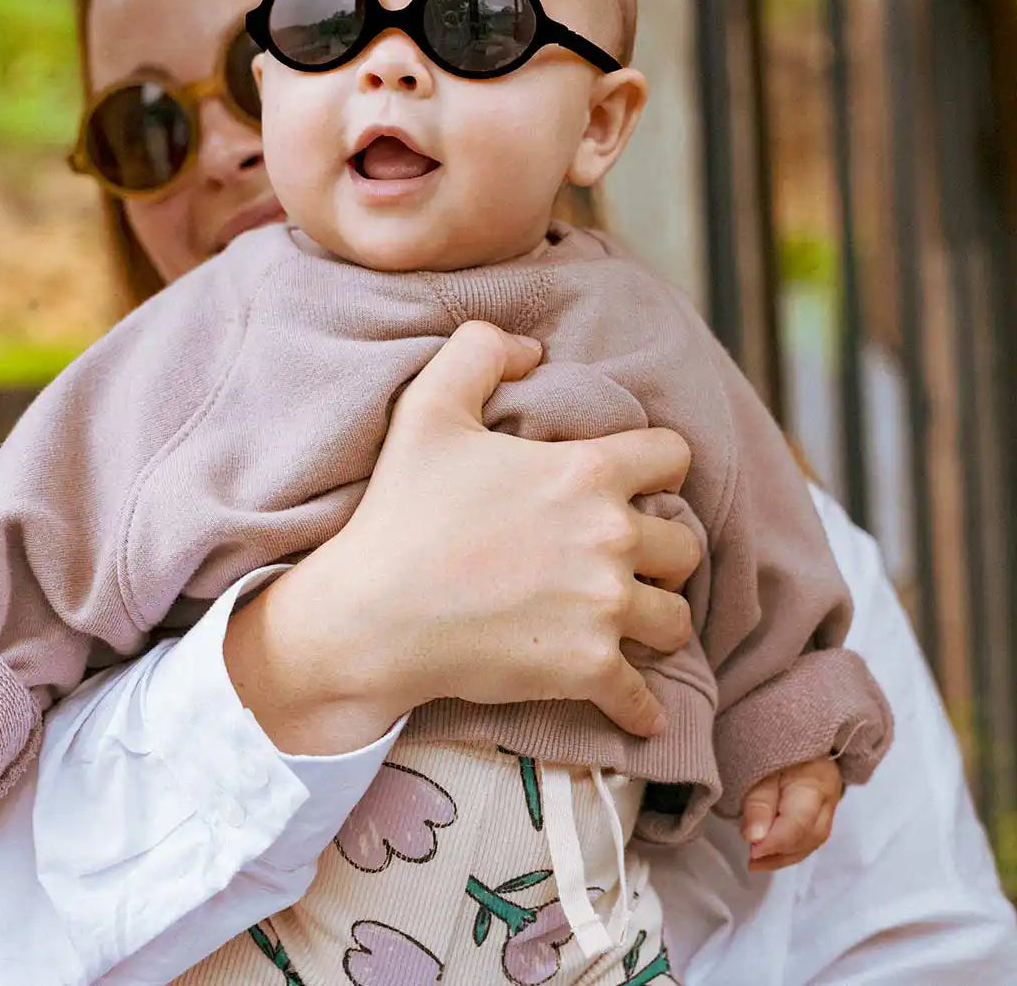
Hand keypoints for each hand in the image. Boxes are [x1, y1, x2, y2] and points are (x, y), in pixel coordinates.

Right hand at [226, 321, 699, 753]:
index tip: (641, 484)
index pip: (673, 457)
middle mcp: (609, 538)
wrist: (371, 613)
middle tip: (629, 560)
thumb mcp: (428, 408)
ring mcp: (603, 608)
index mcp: (586, 472)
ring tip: (629, 622)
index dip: (658, 467)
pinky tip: (638, 709)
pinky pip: (643, 697)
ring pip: (675, 620)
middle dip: (661, 553)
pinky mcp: (587, 669)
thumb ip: (479, 353)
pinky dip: (642, 707)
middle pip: (685, 547)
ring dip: (655, 621)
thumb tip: (529, 348)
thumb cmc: (401, 510)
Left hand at [741, 756, 842, 870]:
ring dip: (784, 855)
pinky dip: (791, 848)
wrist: (803, 730)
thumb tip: (754, 839)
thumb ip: (758, 802)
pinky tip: (772, 852)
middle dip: (778, 854)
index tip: (750, 850)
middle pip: (807, 838)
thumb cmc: (777, 747)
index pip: (798, 824)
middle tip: (751, 861)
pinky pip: (811, 837)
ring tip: (758, 862)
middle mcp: (829, 802)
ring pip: (811, 842)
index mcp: (815, 786)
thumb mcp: (761, 767)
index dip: (774, 842)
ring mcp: (830, 808)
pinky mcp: (825, 812)